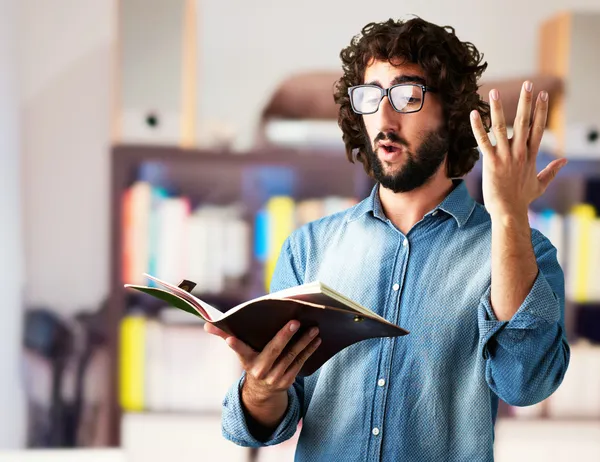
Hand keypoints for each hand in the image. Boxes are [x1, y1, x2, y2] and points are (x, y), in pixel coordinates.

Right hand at [204, 320, 320, 401]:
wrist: (261, 392)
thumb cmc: (251, 362)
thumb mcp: (240, 353)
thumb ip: (226, 336)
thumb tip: (207, 325)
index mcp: (247, 361)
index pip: (239, 351)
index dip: (234, 345)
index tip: (229, 338)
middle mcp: (260, 370)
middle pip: (273, 351)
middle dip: (285, 336)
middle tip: (295, 322)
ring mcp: (275, 377)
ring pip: (291, 356)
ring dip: (304, 342)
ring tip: (313, 328)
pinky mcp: (288, 381)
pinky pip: (300, 363)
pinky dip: (309, 350)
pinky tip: (316, 340)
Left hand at [470, 81, 567, 219]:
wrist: (509, 212)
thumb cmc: (521, 200)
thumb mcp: (540, 184)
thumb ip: (551, 171)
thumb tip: (564, 161)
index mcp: (531, 155)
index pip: (538, 128)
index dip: (541, 110)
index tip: (543, 94)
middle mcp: (520, 152)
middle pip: (524, 122)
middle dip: (526, 102)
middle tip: (527, 83)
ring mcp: (505, 156)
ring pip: (501, 127)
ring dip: (497, 108)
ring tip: (493, 91)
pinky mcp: (491, 162)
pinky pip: (483, 141)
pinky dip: (478, 127)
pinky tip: (474, 114)